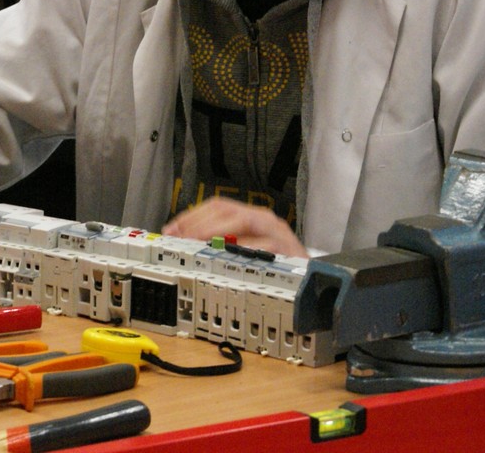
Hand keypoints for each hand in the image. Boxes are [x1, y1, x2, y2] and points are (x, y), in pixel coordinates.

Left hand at [161, 197, 307, 257]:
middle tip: (179, 238)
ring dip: (216, 231)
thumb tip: (185, 244)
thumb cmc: (276, 265)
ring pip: (243, 221)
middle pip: (226, 209)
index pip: (217, 205)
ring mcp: (276, 233)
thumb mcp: (247, 250)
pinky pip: (263, 246)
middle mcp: (263, 219)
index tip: (171, 229)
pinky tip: (227, 258)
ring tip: (197, 243)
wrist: (313, 278)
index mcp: (251, 216)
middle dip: (198, 222)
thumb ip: (222, 244)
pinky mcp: (288, 250)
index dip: (191, 216)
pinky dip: (244, 250)